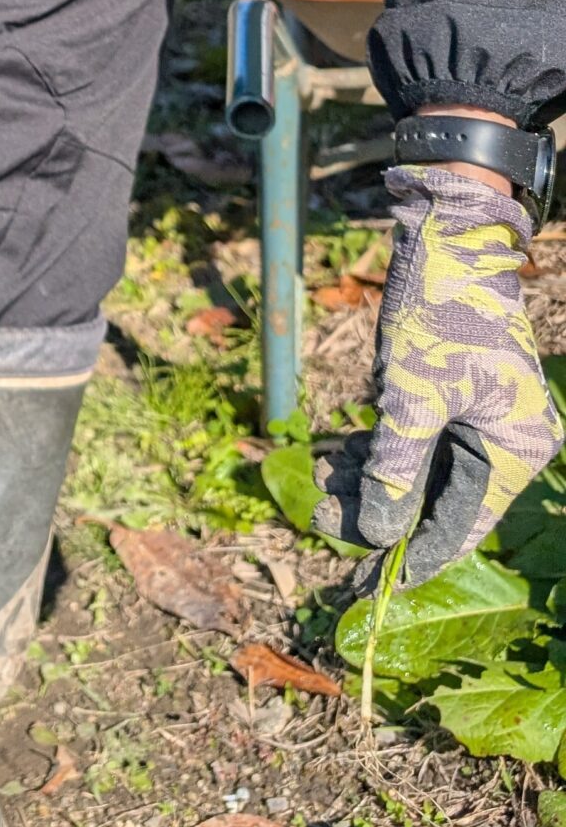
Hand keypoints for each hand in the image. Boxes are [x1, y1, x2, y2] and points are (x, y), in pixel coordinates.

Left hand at [314, 160, 562, 586]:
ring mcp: (474, 418)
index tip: (371, 591)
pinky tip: (328, 466)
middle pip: (436, 500)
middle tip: (324, 536)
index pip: (461, 525)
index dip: (414, 557)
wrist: (447, 235)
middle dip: (378, 515)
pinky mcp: (446, 396)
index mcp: (513, 452)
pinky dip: (372, 451)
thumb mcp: (411, 395)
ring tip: (313, 501)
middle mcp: (502, 443)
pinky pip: (409, 439)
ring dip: (366, 483)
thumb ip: (394, 468)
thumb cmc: (441, 312)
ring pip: (416, 470)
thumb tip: (376, 532)